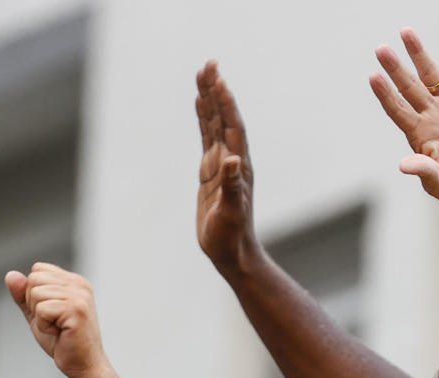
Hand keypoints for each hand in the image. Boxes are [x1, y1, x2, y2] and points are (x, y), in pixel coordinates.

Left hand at [4, 262, 111, 377]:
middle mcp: (78, 284)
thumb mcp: (37, 315)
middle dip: (34, 304)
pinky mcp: (76, 309)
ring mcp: (79, 295)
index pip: (37, 269)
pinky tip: (60, 333)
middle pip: (34, 279)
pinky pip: (41, 310)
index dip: (33, 293)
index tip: (51, 312)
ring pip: (35, 294)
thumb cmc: (62, 342)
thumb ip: (23, 295)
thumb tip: (10, 275)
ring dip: (40, 317)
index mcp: (73, 281)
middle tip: (54, 322)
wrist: (83, 366)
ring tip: (58, 328)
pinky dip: (44, 326)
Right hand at [194, 60, 257, 274]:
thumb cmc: (232, 237)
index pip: (232, 127)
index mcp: (238, 166)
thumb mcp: (231, 214)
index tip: (218, 79)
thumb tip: (233, 160)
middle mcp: (232, 159)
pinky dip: (202, 119)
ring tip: (203, 74)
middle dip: (216, 91)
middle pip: (223, 118)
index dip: (226, 104)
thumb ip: (233, 187)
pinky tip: (199, 104)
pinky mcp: (211, 171)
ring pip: (214, 124)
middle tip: (209, 63)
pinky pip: (206, 138)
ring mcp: (221, 164)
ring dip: (209, 99)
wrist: (232, 252)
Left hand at [367, 29, 438, 231]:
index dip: (385, 94)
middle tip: (380, 49)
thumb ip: (424, 171)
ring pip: (430, 75)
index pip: (397, 109)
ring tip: (406, 33)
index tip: (373, 77)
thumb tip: (403, 166)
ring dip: (418, 54)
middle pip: (408, 87)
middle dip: (395, 68)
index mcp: (417, 134)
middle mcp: (428, 115)